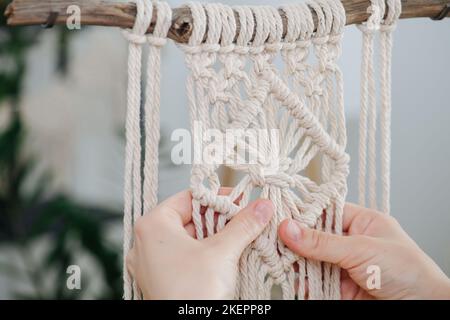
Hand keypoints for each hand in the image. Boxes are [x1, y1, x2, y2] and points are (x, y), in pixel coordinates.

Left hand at [126, 189, 273, 298]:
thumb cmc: (193, 294)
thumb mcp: (223, 251)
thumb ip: (243, 224)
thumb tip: (261, 206)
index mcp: (152, 225)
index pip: (189, 198)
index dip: (217, 198)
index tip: (240, 201)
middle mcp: (145, 242)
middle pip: (188, 217)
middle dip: (218, 219)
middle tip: (242, 219)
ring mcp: (150, 263)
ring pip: (187, 238)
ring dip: (213, 236)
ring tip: (236, 238)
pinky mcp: (159, 279)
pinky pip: (182, 256)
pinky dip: (202, 253)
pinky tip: (222, 256)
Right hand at [278, 203, 449, 299]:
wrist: (423, 309)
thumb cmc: (408, 271)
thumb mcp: (362, 249)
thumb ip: (322, 242)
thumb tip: (289, 228)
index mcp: (362, 222)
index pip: (325, 212)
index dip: (303, 215)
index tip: (280, 218)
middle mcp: (351, 242)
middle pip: (314, 237)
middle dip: (295, 240)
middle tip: (273, 240)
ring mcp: (344, 266)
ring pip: (312, 260)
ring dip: (296, 262)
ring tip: (277, 259)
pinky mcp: (340, 288)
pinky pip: (315, 282)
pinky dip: (302, 282)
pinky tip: (292, 279)